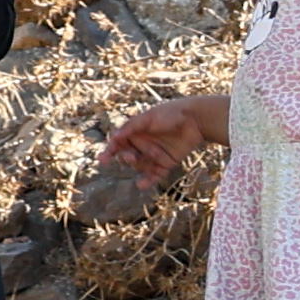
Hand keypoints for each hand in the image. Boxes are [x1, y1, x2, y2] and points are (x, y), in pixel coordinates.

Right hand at [98, 97, 219, 184]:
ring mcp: (154, 155)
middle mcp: (143, 144)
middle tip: (131, 157)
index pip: (118, 144)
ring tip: (145, 158)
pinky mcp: (167, 163)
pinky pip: (155, 175)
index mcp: (136, 132)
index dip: (110, 152)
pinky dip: (148, 181)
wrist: (196, 119)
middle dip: (127, 158)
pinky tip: (141, 185)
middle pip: (128, 157)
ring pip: (140, 166)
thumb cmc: (171, 114)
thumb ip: (131, 128)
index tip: (103, 160)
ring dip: (140, 166)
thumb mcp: (149, 118)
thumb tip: (114, 137)